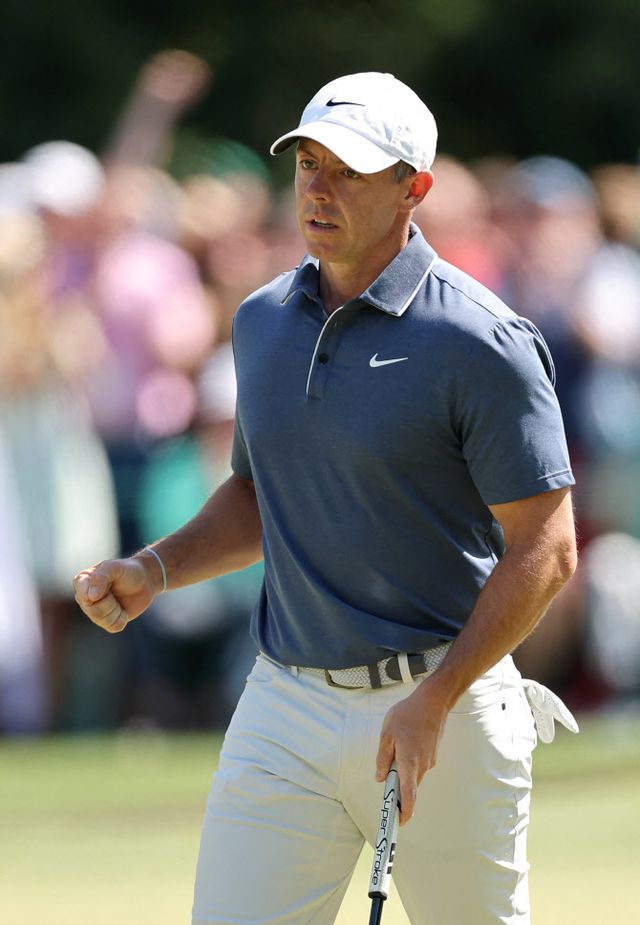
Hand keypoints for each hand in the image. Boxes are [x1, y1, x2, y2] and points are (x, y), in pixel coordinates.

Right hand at [73, 556, 158, 632]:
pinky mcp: (107, 621)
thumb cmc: (128, 570)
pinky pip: (113, 627)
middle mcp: (85, 597)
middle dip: (110, 602)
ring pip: (102, 620)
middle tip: (116, 590)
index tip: (109, 584)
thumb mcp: (115, 567)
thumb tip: (91, 597)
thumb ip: (101, 576)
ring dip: (116, 610)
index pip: (82, 595)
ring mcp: (94, 611)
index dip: (97, 594)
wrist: (145, 580)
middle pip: (93, 611)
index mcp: (82, 581)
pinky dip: (122, 618)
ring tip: (119, 598)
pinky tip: (123, 608)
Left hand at [375, 679, 448, 825]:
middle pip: (410, 786)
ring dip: (403, 773)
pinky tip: (405, 745)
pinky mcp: (433, 753)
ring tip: (394, 753)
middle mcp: (422, 765)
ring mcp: (430, 760)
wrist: (433, 701)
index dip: (405, 811)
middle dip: (399, 789)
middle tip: (386, 784)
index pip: (409, 795)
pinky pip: (419, 765)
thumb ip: (383, 758)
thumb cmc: (408, 715)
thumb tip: (380, 777)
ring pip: (414, 774)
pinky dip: (410, 763)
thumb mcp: (387, 734)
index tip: (399, 822)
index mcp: (409, 762)